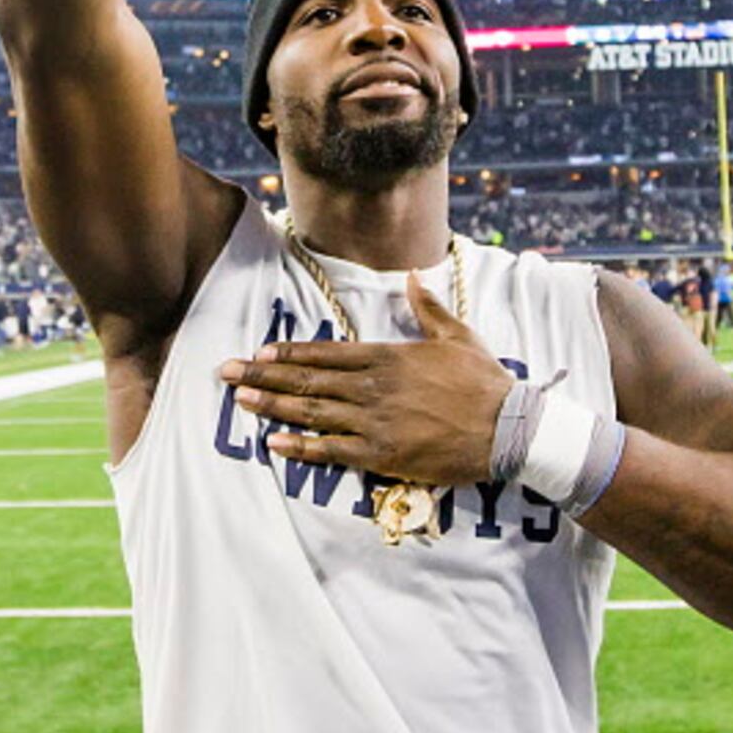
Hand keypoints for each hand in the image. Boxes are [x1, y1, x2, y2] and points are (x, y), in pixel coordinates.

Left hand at [217, 274, 512, 485]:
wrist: (507, 428)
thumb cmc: (483, 381)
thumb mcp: (457, 334)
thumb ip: (428, 307)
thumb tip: (413, 277)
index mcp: (387, 356)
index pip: (326, 353)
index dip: (289, 354)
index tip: (259, 352)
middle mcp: (373, 387)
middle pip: (307, 381)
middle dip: (263, 377)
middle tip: (226, 374)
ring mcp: (374, 423)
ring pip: (312, 413)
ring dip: (271, 406)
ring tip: (239, 401)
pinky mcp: (382, 455)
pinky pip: (332, 451)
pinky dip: (301, 447)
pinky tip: (274, 444)